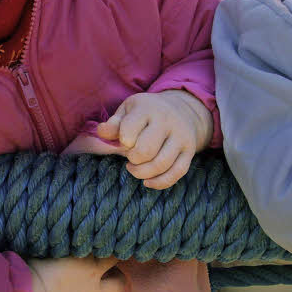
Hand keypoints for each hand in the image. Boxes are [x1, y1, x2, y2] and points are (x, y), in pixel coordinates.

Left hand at [96, 91, 212, 188]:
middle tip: (129, 156)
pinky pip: (176, 173)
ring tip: (134, 168)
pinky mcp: (189, 152)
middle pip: (146, 150)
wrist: (181, 109)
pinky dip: (159, 182)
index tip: (123, 141)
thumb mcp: (128, 110)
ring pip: (161, 165)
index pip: (130, 128)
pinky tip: (147, 181)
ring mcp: (181, 137)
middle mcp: (168, 122)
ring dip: (142, 173)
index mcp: (148, 108)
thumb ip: (113, 123)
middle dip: (132, 159)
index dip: (123, 140)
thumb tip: (102, 132)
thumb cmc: (146, 112)